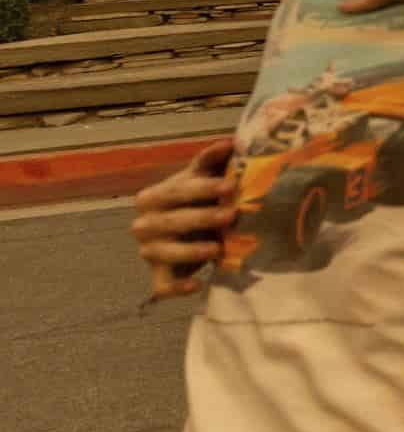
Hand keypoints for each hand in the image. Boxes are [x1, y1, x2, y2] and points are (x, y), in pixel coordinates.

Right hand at [132, 140, 236, 299]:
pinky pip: (162, 286)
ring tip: (219, 248)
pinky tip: (197, 284)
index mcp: (151, 198)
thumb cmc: (196, 201)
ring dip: (191, 251)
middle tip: (231, 215)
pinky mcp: (159, 276)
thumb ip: (210, 161)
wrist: (189, 232)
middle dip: (202, 218)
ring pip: (165, 253)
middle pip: (171, 222)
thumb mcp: (201, 179)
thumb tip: (229, 143)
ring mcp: (149, 252)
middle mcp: (143, 225)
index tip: (230, 186)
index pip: (175, 191)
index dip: (202, 188)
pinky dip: (177, 288)